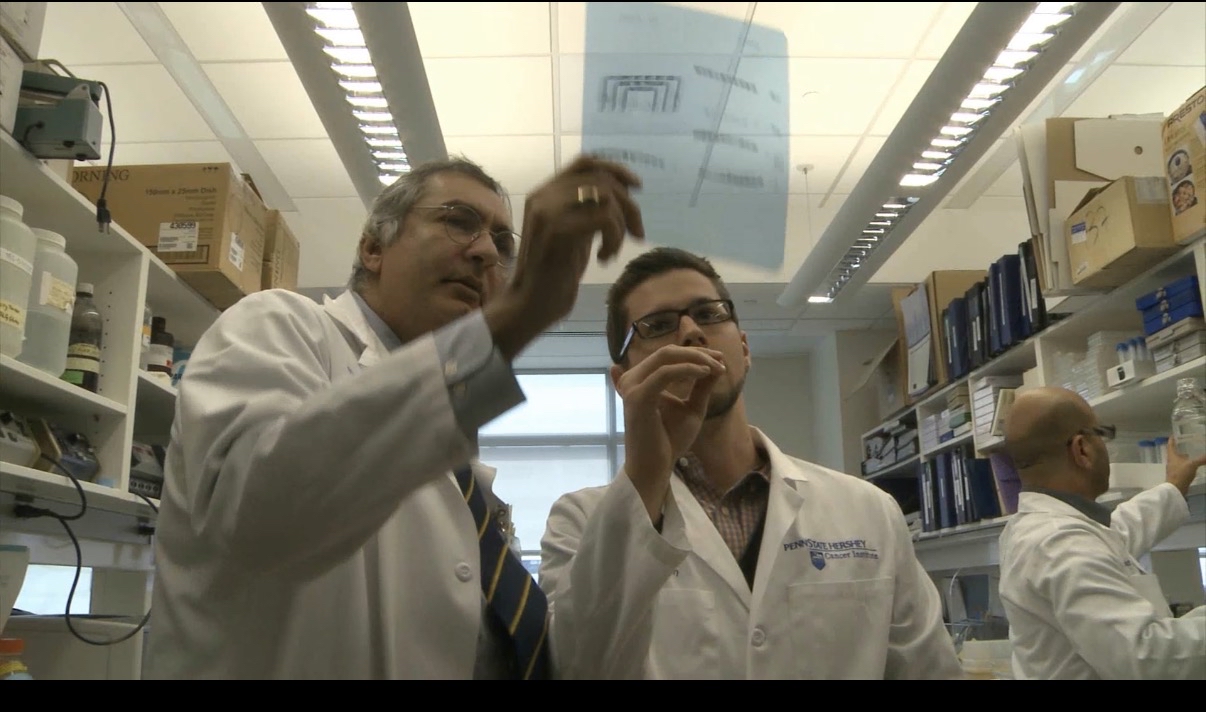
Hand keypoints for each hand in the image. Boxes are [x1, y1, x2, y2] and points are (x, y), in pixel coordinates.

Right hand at [484, 155, 644, 358]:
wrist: (530, 304)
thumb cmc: (553, 274)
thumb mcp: (574, 233)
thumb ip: (588, 210)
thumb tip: (622, 193)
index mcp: (544, 193)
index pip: (585, 163)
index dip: (615, 169)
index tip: (636, 186)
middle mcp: (543, 195)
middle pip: (601, 179)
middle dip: (628, 205)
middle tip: (637, 234)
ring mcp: (548, 211)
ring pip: (605, 196)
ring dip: (621, 223)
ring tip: (612, 250)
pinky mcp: (557, 230)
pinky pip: (604, 218)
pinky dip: (614, 239)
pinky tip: (603, 258)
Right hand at [613, 345, 725, 520]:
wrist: (656, 466)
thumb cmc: (670, 440)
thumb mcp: (692, 407)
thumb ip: (701, 386)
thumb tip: (716, 364)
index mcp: (642, 380)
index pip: (668, 355)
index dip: (695, 353)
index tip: (720, 360)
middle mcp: (633, 379)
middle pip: (667, 351)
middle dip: (698, 352)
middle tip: (721, 361)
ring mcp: (633, 387)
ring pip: (666, 356)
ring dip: (696, 358)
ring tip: (717, 368)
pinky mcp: (637, 397)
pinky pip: (665, 373)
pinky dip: (687, 369)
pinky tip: (706, 373)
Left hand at [1165, 437, 1205, 496]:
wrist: (1176, 488)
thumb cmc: (1181, 473)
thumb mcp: (1192, 464)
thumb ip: (1201, 459)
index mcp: (1172, 456)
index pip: (1170, 445)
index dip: (1172, 439)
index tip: (1173, 435)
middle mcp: (1171, 461)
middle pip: (1174, 452)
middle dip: (1180, 448)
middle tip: (1186, 443)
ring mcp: (1174, 468)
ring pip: (1179, 460)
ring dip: (1184, 456)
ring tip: (1192, 453)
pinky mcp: (1177, 474)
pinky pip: (1182, 466)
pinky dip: (1187, 464)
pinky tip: (1193, 464)